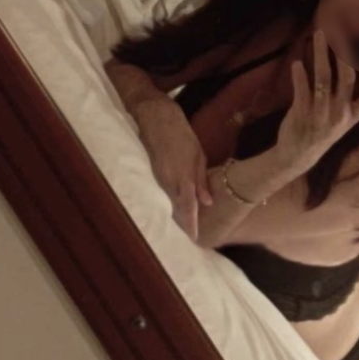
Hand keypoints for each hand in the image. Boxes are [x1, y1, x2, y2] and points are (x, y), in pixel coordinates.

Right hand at [134, 97, 212, 239]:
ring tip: (182, 233)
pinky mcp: (151, 174)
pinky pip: (161, 194)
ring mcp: (157, 178)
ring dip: (175, 218)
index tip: (195, 239)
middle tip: (190, 242)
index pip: (188, 207)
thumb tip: (207, 202)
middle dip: (183, 226)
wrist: (155, 116)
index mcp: (182, 177)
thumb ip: (201, 180)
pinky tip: (171, 212)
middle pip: (176, 210)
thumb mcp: (198, 154)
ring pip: (167, 203)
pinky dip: (167, 204)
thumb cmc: (181, 133)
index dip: (191, 225)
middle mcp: (168, 181)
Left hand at [274, 29, 358, 174]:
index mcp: (353, 117)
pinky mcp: (302, 114)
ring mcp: (321, 115)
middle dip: (345, 52)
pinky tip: (297, 62)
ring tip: (318, 34)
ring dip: (321, 54)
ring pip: (324, 79)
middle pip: (347, 79)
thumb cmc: (321, 131)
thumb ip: (348, 95)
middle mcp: (340, 116)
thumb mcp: (341, 119)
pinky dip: (299, 75)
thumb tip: (350, 62)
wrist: (296, 156)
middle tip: (339, 31)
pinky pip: (302, 90)